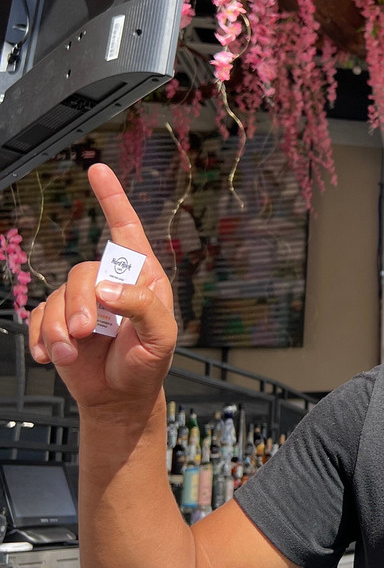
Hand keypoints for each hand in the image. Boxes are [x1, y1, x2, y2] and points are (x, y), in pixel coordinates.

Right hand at [27, 164, 177, 410]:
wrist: (119, 398)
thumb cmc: (148, 364)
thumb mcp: (162, 336)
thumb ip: (142, 306)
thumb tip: (105, 288)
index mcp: (142, 278)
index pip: (126, 230)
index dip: (112, 198)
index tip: (98, 170)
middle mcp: (110, 283)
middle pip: (83, 271)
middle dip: (81, 304)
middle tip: (87, 333)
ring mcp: (82, 301)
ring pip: (58, 294)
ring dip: (60, 327)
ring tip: (72, 352)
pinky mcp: (57, 320)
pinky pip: (37, 317)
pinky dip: (41, 337)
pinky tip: (52, 356)